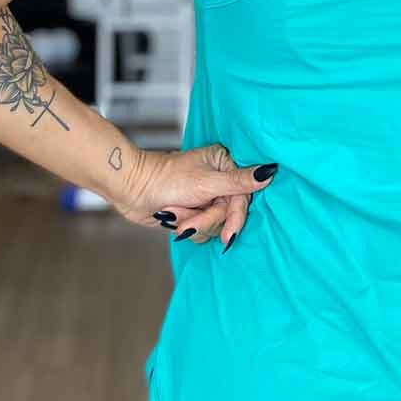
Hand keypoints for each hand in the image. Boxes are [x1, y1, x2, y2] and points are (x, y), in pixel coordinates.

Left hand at [115, 142, 277, 247]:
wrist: (130, 189)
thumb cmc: (165, 179)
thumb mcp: (207, 182)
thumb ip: (239, 182)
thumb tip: (270, 172)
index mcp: (224, 164)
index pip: (243, 197)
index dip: (235, 218)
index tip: (229, 236)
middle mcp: (218, 180)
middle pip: (228, 214)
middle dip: (205, 220)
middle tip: (186, 223)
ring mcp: (205, 198)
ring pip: (215, 225)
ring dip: (192, 223)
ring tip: (173, 214)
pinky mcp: (193, 212)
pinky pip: (201, 230)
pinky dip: (185, 226)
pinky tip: (171, 217)